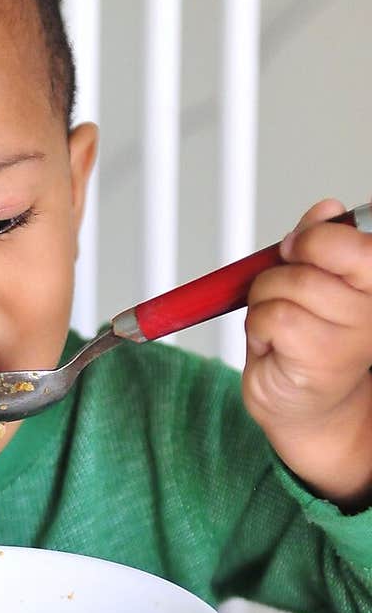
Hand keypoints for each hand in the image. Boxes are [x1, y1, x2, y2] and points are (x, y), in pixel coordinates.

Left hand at [242, 197, 371, 507]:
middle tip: (282, 294)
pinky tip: (275, 346)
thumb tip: (326, 209)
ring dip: (264, 302)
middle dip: (280, 271)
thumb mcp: (312, 279)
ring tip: (280, 327)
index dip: (312, 239)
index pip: (354, 241)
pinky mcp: (320, 357)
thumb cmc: (308, 338)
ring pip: (283, 286)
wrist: (304, 402)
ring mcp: (351, 335)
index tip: (294, 250)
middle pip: (310, 258)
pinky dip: (258, 327)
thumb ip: (318, 243)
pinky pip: (269, 316)